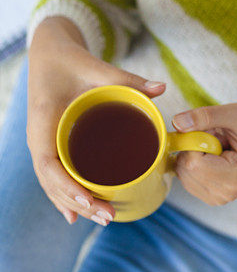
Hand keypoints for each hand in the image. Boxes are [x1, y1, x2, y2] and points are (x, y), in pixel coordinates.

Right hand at [27, 17, 167, 225]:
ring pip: (53, 184)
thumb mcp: (97, 68)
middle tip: (109, 216)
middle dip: (79, 203)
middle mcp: (39, 138)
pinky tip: (78, 216)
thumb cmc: (70, 61)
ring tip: (104, 218)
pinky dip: (66, 196)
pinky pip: (55, 177)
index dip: (67, 186)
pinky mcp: (51, 144)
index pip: (49, 164)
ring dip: (74, 204)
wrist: (49, 53)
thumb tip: (162, 87)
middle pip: (52, 182)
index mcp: (44, 122)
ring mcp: (43, 144)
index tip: (90, 199)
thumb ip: (128, 79)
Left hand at [171, 102, 236, 205]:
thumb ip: (204, 117)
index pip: (194, 163)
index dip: (193, 142)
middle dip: (192, 148)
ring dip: (191, 154)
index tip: (208, 130)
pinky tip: (211, 157)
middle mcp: (227, 193)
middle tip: (213, 138)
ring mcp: (217, 198)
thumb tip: (177, 122)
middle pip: (186, 170)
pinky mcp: (209, 196)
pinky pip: (184, 177)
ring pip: (182, 173)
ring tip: (215, 147)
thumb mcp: (231, 114)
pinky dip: (191, 162)